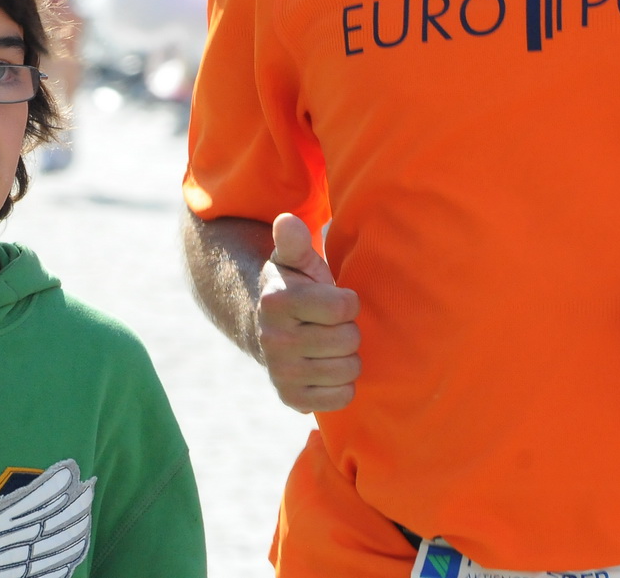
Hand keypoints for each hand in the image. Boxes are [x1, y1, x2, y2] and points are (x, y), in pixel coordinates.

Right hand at [256, 213, 360, 412]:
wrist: (270, 329)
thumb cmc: (295, 287)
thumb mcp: (294, 260)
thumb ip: (293, 241)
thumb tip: (287, 220)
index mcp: (277, 302)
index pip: (343, 307)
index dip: (347, 302)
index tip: (335, 299)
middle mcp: (274, 340)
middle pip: (348, 340)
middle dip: (348, 329)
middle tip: (332, 324)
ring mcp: (281, 373)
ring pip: (348, 370)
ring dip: (348, 356)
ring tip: (331, 344)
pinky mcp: (292, 399)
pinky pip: (342, 398)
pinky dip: (344, 384)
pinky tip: (329, 368)